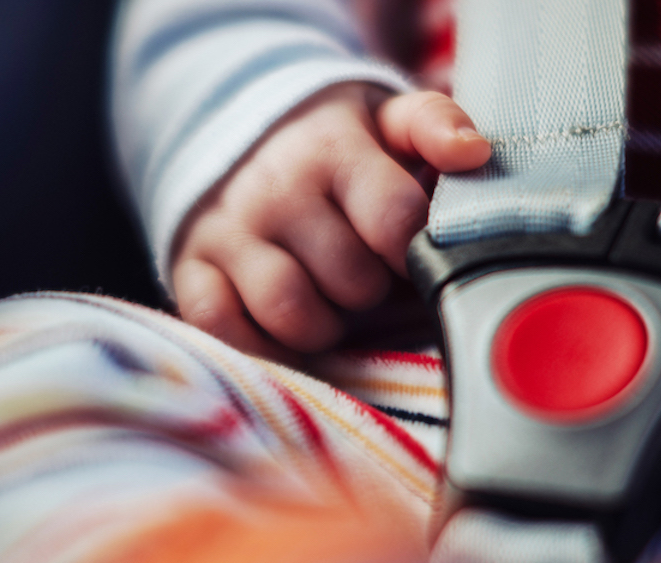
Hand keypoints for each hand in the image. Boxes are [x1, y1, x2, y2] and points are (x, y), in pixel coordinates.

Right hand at [171, 82, 490, 357]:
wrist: (236, 141)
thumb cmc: (332, 150)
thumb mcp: (383, 119)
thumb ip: (433, 126)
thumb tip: (471, 153)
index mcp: (331, 148)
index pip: (395, 220)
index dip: (414, 252)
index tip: (408, 252)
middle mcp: (274, 190)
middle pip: (351, 280)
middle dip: (370, 292)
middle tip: (366, 280)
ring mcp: (227, 232)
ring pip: (290, 310)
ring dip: (324, 327)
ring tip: (329, 309)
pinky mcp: (189, 268)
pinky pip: (222, 326)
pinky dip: (260, 346)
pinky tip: (284, 335)